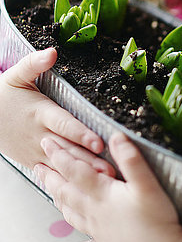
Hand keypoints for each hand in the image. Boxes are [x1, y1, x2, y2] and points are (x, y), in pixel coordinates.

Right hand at [0, 48, 113, 174]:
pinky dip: (69, 183)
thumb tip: (52, 51)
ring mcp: (38, 151)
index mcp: (40, 113)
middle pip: (69, 149)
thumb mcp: (16, 74)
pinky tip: (86, 190)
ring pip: (63, 165)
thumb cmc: (3, 94)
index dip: (81, 134)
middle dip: (90, 160)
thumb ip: (34, 62)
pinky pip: (53, 174)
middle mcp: (40, 135)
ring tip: (105, 180)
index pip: (64, 124)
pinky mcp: (35, 161)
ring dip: (84, 173)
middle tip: (111, 170)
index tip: (98, 142)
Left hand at [35, 133, 181, 241]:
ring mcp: (100, 232)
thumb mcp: (147, 185)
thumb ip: (131, 160)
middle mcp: (95, 213)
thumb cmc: (156, 221)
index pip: (75, 171)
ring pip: (74, 216)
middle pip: (67, 193)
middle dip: (51, 178)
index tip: (48, 142)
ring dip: (60, 203)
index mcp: (102, 195)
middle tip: (37, 167)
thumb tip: (116, 137)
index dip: (60, 155)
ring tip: (52, 195)